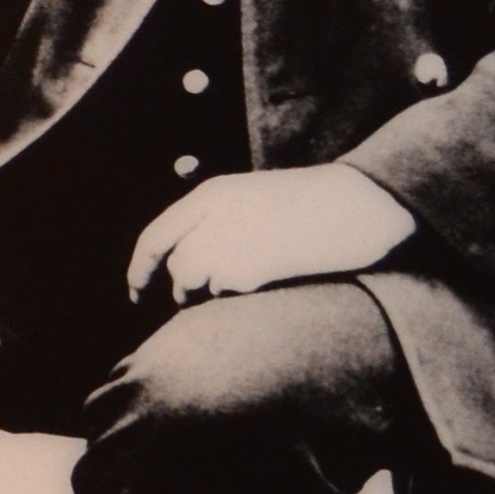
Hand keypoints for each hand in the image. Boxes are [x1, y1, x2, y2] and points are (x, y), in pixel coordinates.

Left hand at [127, 166, 416, 304]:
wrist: (358, 206)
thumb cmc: (314, 206)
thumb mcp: (254, 202)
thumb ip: (219, 225)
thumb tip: (191, 269)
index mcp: (211, 195)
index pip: (155, 237)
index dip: (140, 270)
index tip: (136, 295)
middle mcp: (209, 216)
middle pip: (177, 266)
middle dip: (185, 288)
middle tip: (204, 299)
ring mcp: (226, 241)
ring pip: (196, 283)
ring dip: (210, 294)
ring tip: (249, 280)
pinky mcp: (246, 267)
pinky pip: (227, 293)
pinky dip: (239, 295)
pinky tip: (269, 278)